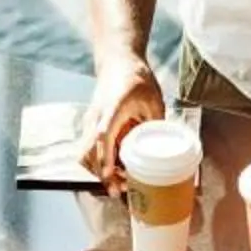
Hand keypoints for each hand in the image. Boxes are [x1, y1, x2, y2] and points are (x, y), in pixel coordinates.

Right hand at [80, 56, 166, 191]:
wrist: (117, 62)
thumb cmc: (137, 79)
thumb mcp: (154, 100)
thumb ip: (157, 126)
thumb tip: (166, 154)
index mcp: (115, 105)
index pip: (104, 133)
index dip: (106, 156)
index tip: (109, 174)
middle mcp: (97, 115)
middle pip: (89, 151)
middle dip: (101, 173)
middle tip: (119, 189)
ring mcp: (90, 121)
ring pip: (84, 154)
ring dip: (98, 171)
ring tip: (118, 183)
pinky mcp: (89, 126)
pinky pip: (86, 150)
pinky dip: (96, 164)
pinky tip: (113, 171)